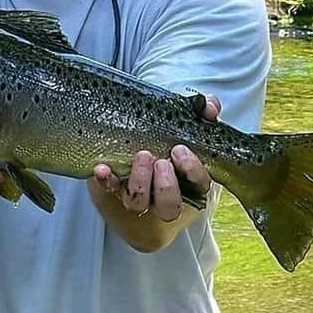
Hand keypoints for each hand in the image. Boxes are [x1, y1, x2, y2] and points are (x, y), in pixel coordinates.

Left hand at [89, 95, 219, 251]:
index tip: (181, 151)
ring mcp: (140, 195)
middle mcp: (165, 196)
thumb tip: (210, 107)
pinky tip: (103, 168)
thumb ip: (202, 115)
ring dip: (140, 182)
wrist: (140, 148)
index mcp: (189, 182)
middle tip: (161, 162)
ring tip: (141, 157)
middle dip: (166, 186)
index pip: (199, 184)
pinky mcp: (116, 189)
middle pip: (170, 206)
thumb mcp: (189, 126)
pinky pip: (109, 189)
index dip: (193, 171)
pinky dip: (106, 180)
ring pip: (139, 203)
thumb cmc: (171, 140)